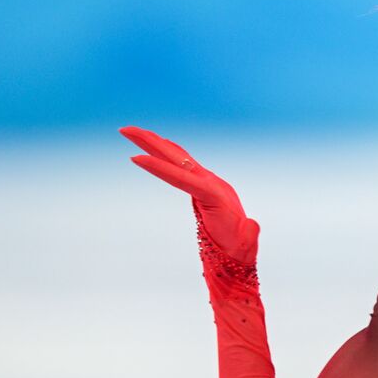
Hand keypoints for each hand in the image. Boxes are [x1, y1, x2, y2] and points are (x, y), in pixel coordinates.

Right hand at [120, 125, 259, 265]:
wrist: (241, 247)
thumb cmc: (240, 248)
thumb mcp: (245, 244)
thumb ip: (249, 235)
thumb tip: (252, 226)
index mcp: (215, 195)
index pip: (183, 178)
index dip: (160, 168)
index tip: (135, 158)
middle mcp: (210, 182)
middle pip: (176, 157)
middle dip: (151, 142)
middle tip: (124, 129)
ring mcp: (206, 181)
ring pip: (176, 157)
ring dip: (154, 143)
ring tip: (131, 132)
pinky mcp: (200, 184)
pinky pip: (179, 164)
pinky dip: (165, 153)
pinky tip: (156, 146)